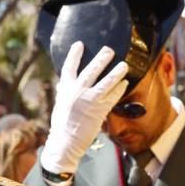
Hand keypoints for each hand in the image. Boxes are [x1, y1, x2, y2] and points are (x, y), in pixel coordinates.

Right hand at [39, 42, 128, 174]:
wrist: (66, 141)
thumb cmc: (62, 125)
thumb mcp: (60, 104)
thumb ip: (64, 92)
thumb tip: (62, 84)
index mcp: (66, 89)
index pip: (69, 67)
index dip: (74, 55)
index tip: (79, 44)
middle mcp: (77, 91)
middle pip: (92, 70)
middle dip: (101, 59)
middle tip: (109, 50)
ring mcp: (90, 100)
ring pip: (106, 82)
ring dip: (116, 72)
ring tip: (124, 65)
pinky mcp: (100, 109)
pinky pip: (113, 96)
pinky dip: (119, 89)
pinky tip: (124, 83)